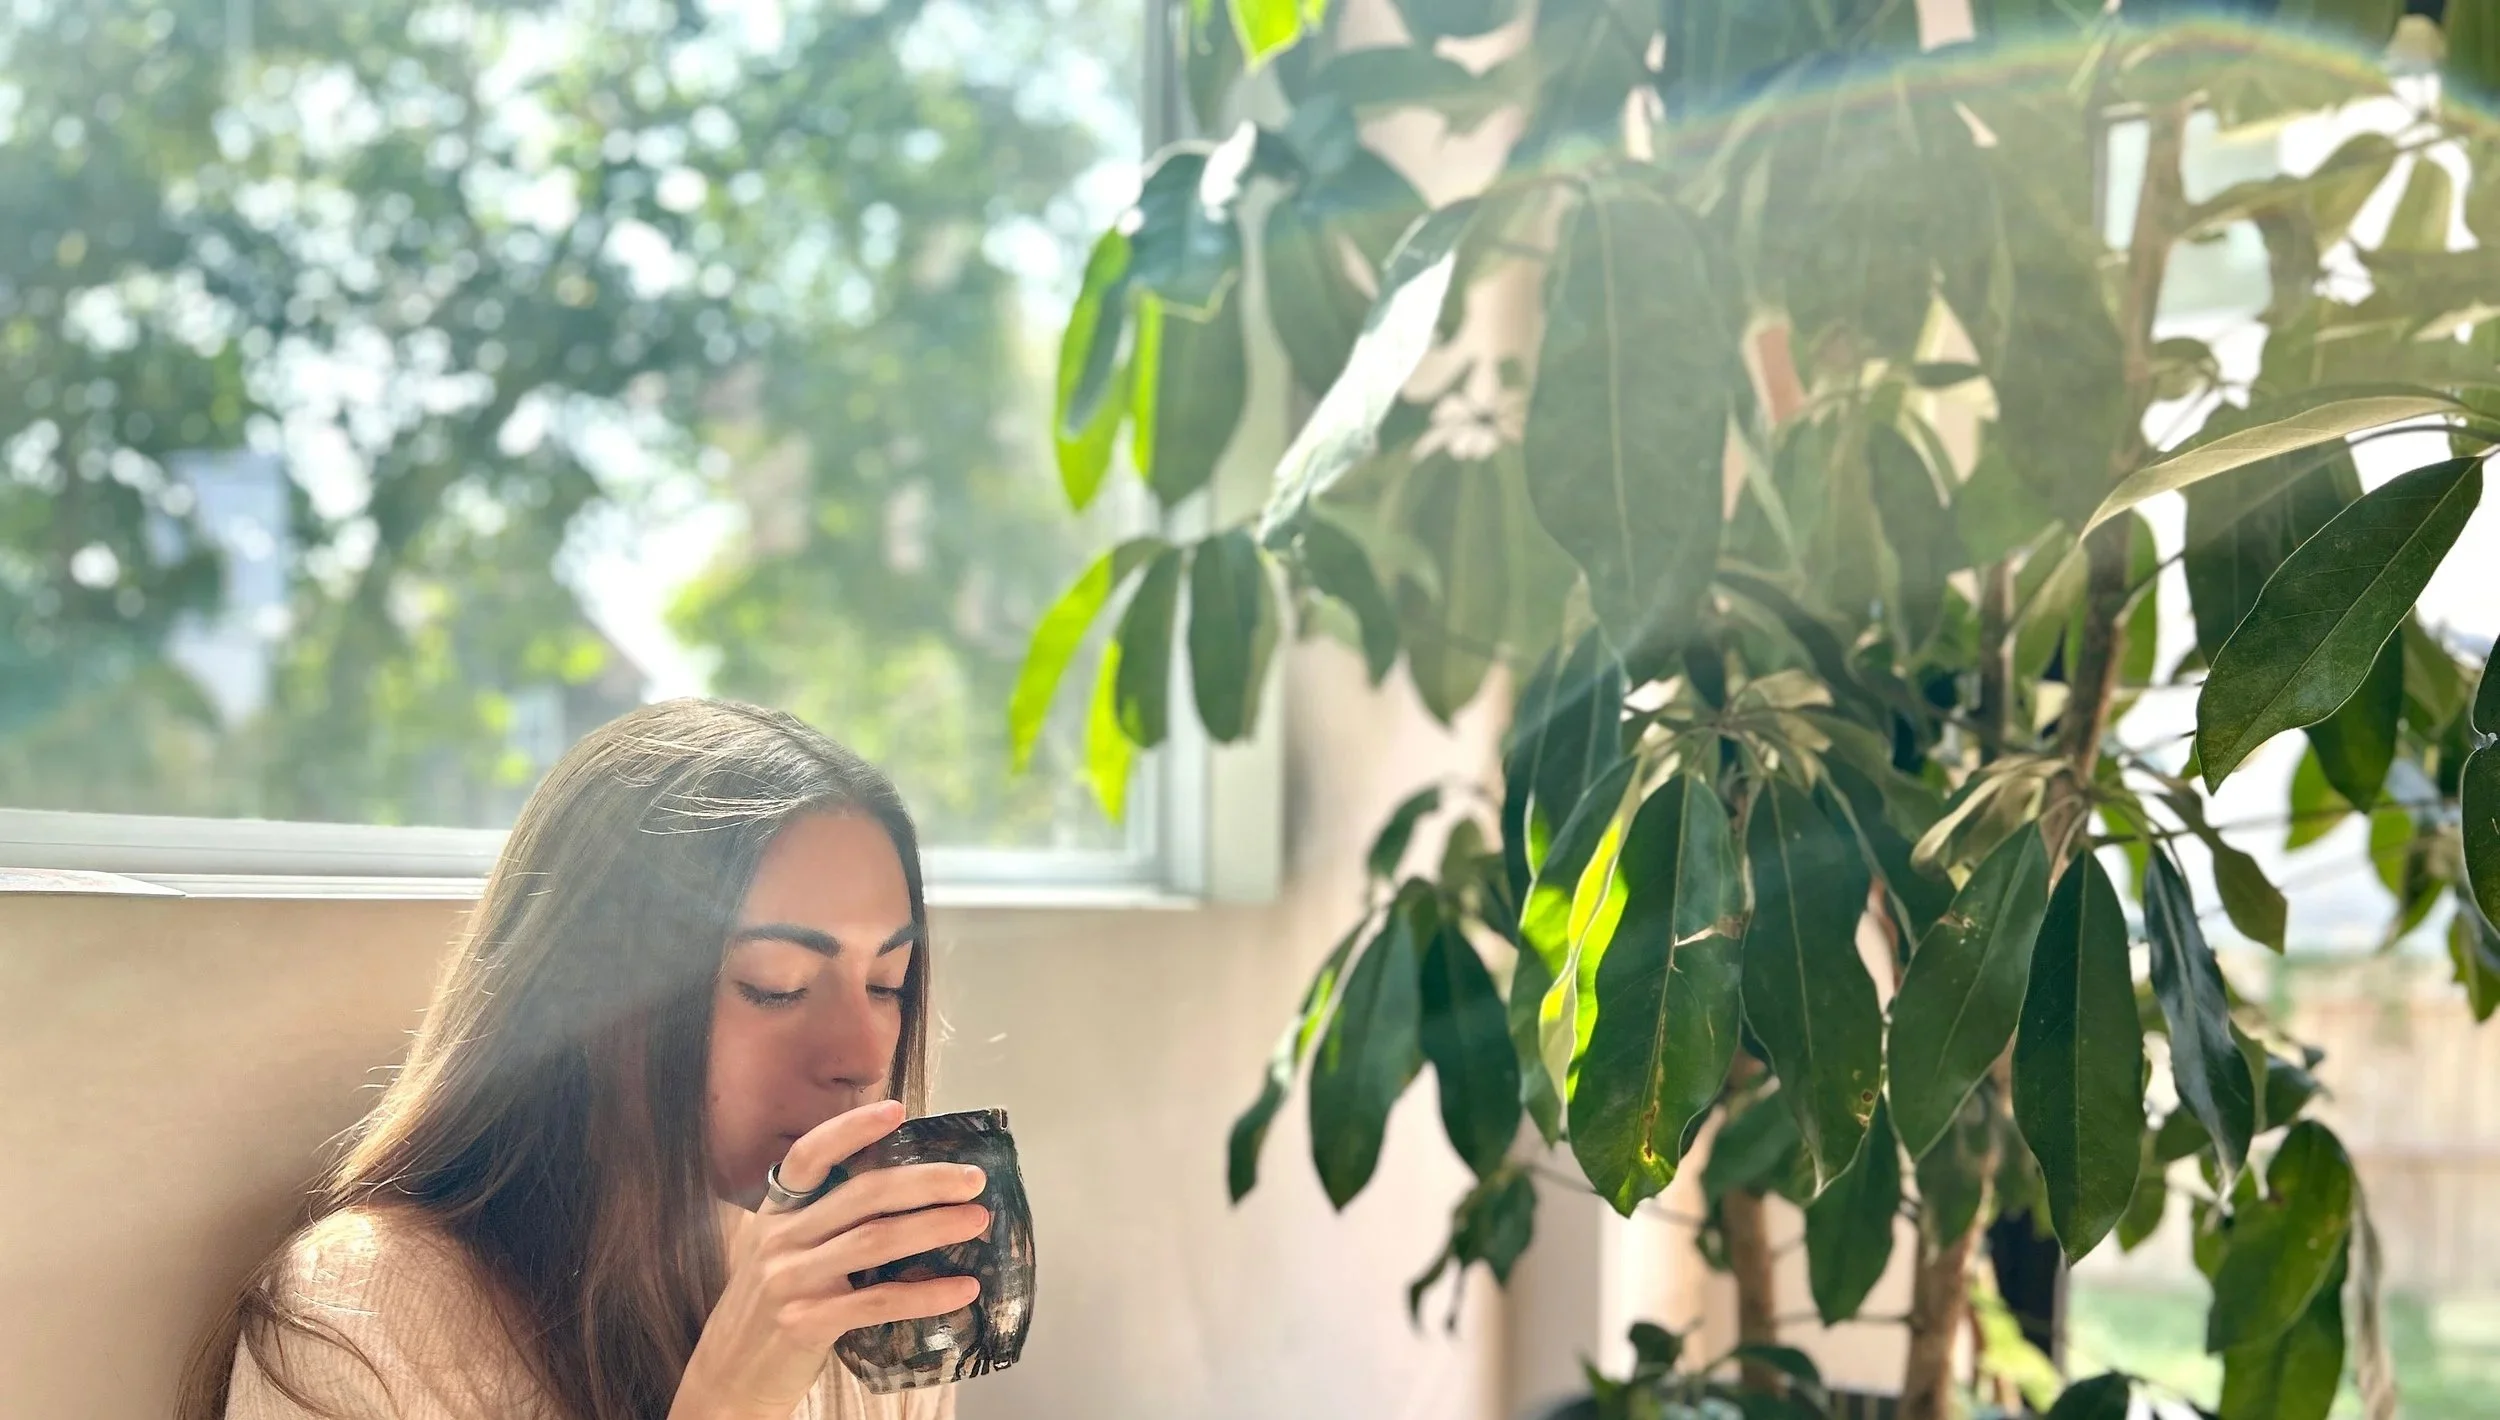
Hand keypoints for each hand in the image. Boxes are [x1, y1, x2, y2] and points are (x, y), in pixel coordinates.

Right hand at [672, 1100, 988, 1419]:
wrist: (729, 1377)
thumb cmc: (770, 1307)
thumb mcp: (783, 1253)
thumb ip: (825, 1223)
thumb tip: (908, 1194)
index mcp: (775, 1214)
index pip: (808, 1156)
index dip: (851, 1129)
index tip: (897, 1110)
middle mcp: (779, 1239)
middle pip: (862, 1194)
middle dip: (925, 1181)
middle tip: (972, 1179)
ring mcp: (791, 1280)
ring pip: (875, 1241)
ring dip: (934, 1226)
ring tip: (976, 1220)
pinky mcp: (807, 1323)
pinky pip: (880, 1301)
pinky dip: (927, 1293)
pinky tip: (963, 1288)